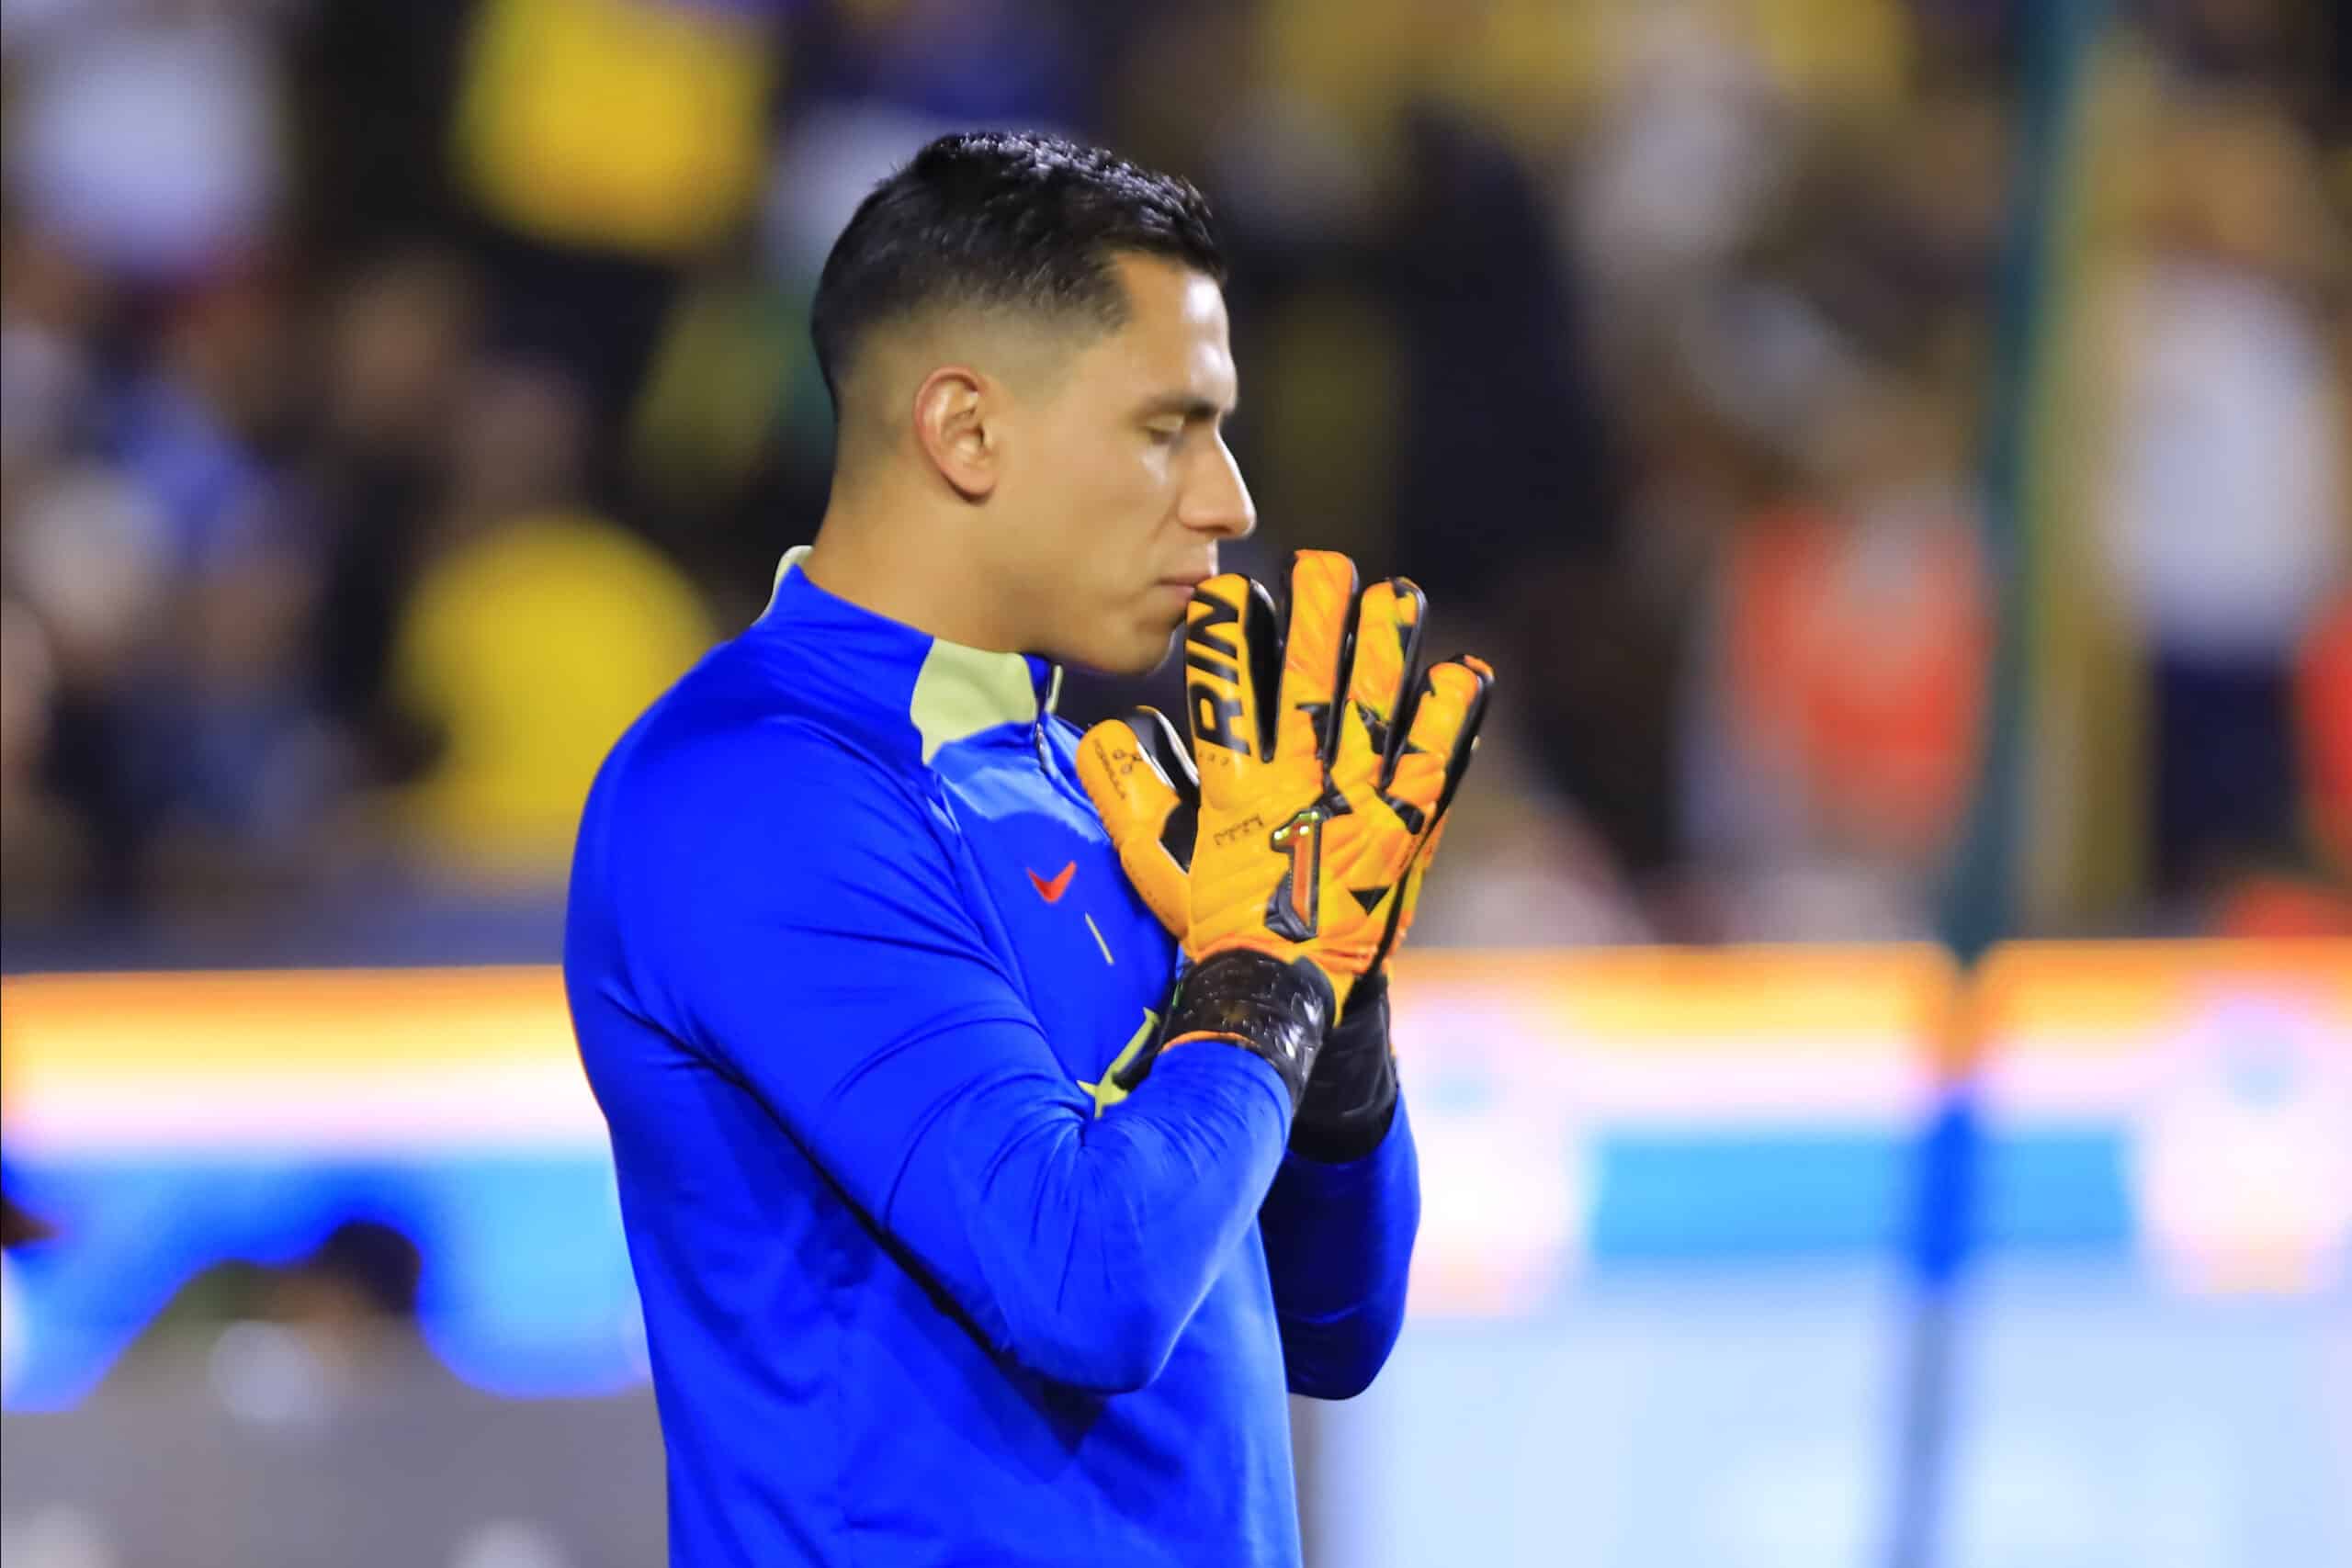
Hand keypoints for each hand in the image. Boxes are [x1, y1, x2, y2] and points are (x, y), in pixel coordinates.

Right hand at [1081, 551, 1490, 1000]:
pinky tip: (1467, 673)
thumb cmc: (1212, 923)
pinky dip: (1451, 722)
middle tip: (1327, 564)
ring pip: (1373, 714)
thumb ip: (1127, 793)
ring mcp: (1355, 811)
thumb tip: (1105, 730)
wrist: (1276, 993)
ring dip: (1386, 652)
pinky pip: (1433, 768)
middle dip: (1318, 621)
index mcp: (1233, 793)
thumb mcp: (1153, 863)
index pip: (1225, 697)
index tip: (1231, 587)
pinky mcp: (1402, 834)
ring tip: (1398, 595)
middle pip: (1309, 689)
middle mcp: (1297, 792)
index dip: (1228, 638)